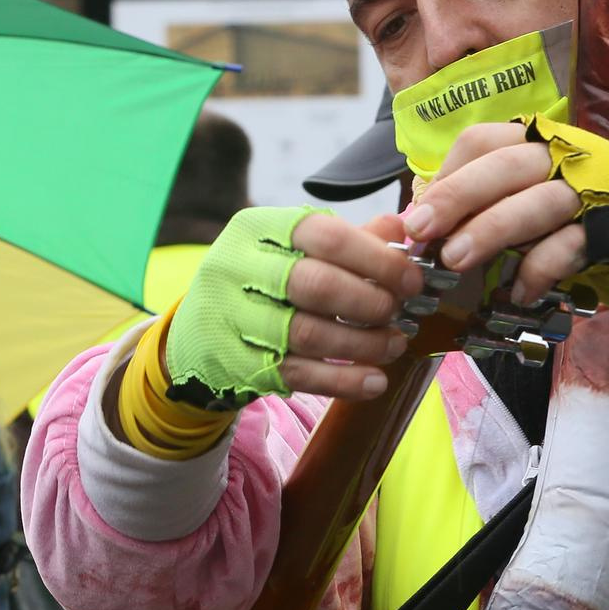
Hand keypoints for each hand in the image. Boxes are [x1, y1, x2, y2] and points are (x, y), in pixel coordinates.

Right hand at [167, 206, 423, 404]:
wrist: (196, 336)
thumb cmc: (262, 284)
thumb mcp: (294, 250)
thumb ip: (348, 240)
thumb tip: (403, 228)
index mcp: (258, 228)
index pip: (326, 234)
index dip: (377, 258)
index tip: (412, 279)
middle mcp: (237, 267)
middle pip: (316, 284)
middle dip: (370, 302)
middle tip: (400, 313)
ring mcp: (232, 317)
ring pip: (309, 332)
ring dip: (363, 343)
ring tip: (394, 344)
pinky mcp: (235, 362)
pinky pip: (298, 374)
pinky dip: (344, 381)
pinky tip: (374, 381)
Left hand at [399, 122, 586, 304]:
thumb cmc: (565, 214)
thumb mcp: (522, 193)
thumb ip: (477, 200)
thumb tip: (417, 220)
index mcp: (531, 142)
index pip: (483, 141)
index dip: (447, 174)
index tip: (420, 212)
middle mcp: (561, 157)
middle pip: (506, 165)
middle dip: (458, 195)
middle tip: (422, 230)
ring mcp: (588, 191)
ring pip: (539, 201)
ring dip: (492, 229)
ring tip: (455, 260)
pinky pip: (570, 246)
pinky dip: (540, 269)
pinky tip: (518, 292)